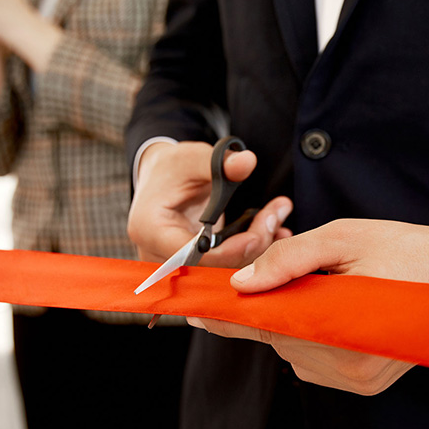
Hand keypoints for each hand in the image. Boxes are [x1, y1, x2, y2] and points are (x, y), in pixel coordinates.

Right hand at [128, 140, 292, 267]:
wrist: (162, 180)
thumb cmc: (171, 170)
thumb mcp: (191, 159)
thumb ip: (218, 162)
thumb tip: (246, 161)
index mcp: (151, 231)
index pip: (193, 254)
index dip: (229, 250)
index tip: (257, 234)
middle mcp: (161, 255)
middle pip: (212, 266)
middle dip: (250, 245)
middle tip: (275, 217)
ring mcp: (179, 265)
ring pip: (225, 270)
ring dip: (257, 248)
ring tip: (277, 218)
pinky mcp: (197, 265)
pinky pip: (227, 266)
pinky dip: (252, 250)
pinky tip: (272, 231)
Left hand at [188, 218, 428, 394]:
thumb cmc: (405, 248)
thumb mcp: (343, 237)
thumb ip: (290, 259)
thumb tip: (243, 282)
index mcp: (340, 329)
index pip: (265, 326)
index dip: (227, 316)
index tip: (193, 309)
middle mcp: (346, 367)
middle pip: (278, 340)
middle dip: (269, 308)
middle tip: (274, 276)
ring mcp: (357, 381)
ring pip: (294, 352)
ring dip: (293, 322)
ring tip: (324, 287)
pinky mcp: (365, 384)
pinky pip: (315, 362)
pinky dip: (312, 336)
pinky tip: (334, 308)